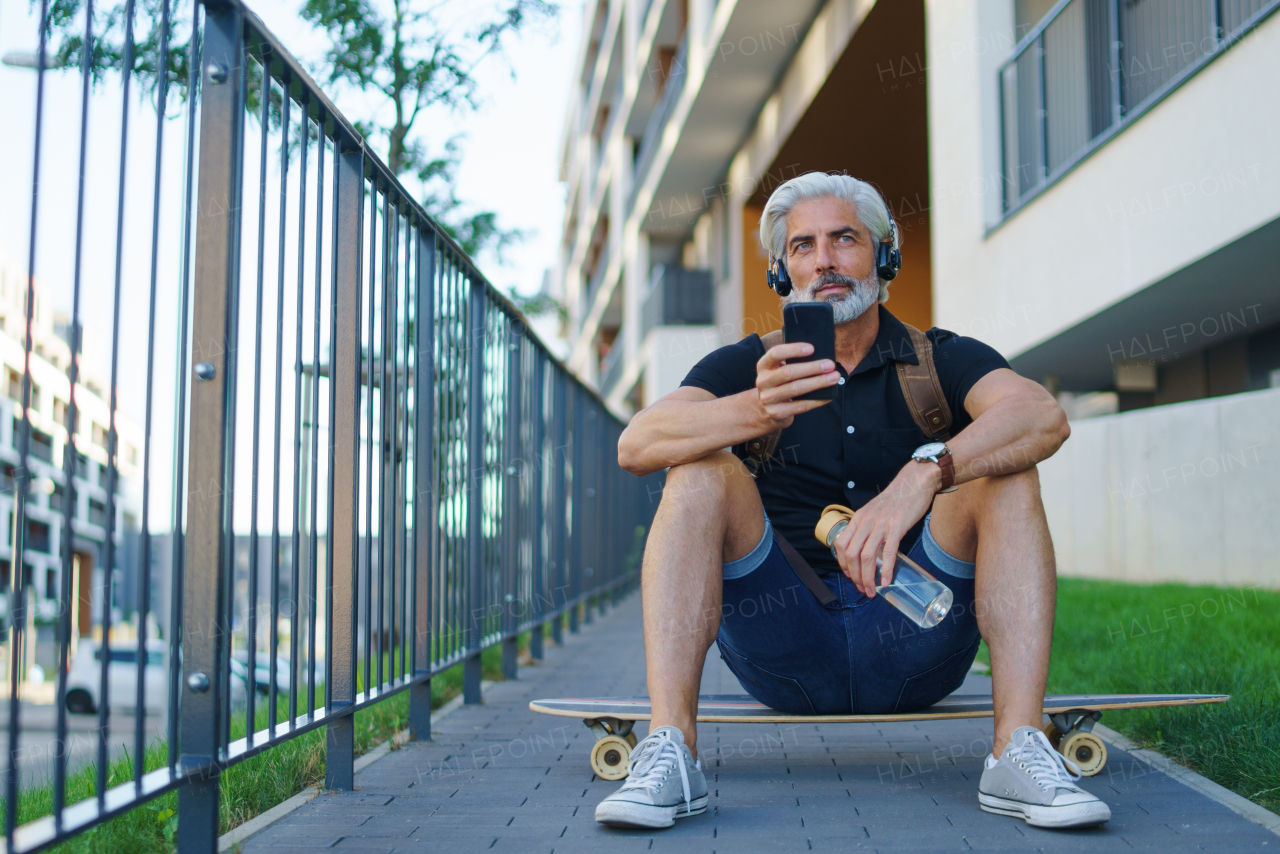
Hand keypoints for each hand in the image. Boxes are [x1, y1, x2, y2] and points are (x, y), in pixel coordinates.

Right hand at [753, 342, 839, 429]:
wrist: (764, 410)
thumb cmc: (779, 384)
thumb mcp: (778, 370)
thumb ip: (791, 362)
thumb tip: (820, 357)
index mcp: (764, 366)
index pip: (775, 353)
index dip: (793, 350)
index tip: (812, 348)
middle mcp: (763, 381)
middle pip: (788, 372)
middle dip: (812, 368)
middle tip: (830, 365)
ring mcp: (768, 399)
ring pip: (795, 389)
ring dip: (817, 382)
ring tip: (834, 378)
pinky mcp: (777, 413)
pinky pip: (800, 406)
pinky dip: (817, 401)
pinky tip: (828, 396)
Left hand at [832, 461, 939, 595]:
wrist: (914, 482)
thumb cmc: (896, 499)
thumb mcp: (874, 511)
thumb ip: (868, 527)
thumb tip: (866, 548)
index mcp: (858, 519)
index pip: (842, 545)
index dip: (843, 565)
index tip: (851, 576)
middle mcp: (865, 522)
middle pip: (851, 555)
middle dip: (855, 577)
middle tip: (862, 589)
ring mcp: (880, 524)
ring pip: (866, 557)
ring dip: (867, 578)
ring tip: (872, 590)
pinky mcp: (896, 527)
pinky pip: (888, 552)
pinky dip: (885, 570)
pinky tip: (886, 581)